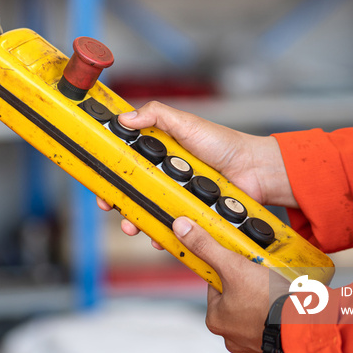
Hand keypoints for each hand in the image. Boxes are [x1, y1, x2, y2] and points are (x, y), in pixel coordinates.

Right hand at [97, 101, 295, 246]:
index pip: (125, 160)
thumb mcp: (187, 123)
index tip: (97, 176)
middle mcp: (163, 175)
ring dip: (136, 220)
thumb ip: (157, 115)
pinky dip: (162, 235)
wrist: (255, 171)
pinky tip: (159, 237)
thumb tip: (126, 118)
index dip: (109, 169)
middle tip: (108, 205)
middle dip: (116, 200)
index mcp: (158, 151)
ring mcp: (175, 196)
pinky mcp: (189, 215)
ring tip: (132, 226)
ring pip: (147, 211)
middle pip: (131, 190)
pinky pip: (170, 228)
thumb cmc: (224, 145)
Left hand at [172, 216, 289, 352]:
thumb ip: (206, 246)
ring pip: (254, 309)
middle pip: (235, 296)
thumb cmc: (269, 302)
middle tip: (263, 275)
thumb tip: (181, 229)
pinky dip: (276, 313)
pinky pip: (271, 322)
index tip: (242, 263)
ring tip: (275, 288)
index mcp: (216, 319)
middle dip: (248, 284)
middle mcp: (231, 335)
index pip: (215, 284)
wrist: (306, 326)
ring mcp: (253, 342)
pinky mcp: (273, 345)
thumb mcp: (233, 266)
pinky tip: (284, 303)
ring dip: (263, 298)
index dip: (229, 269)